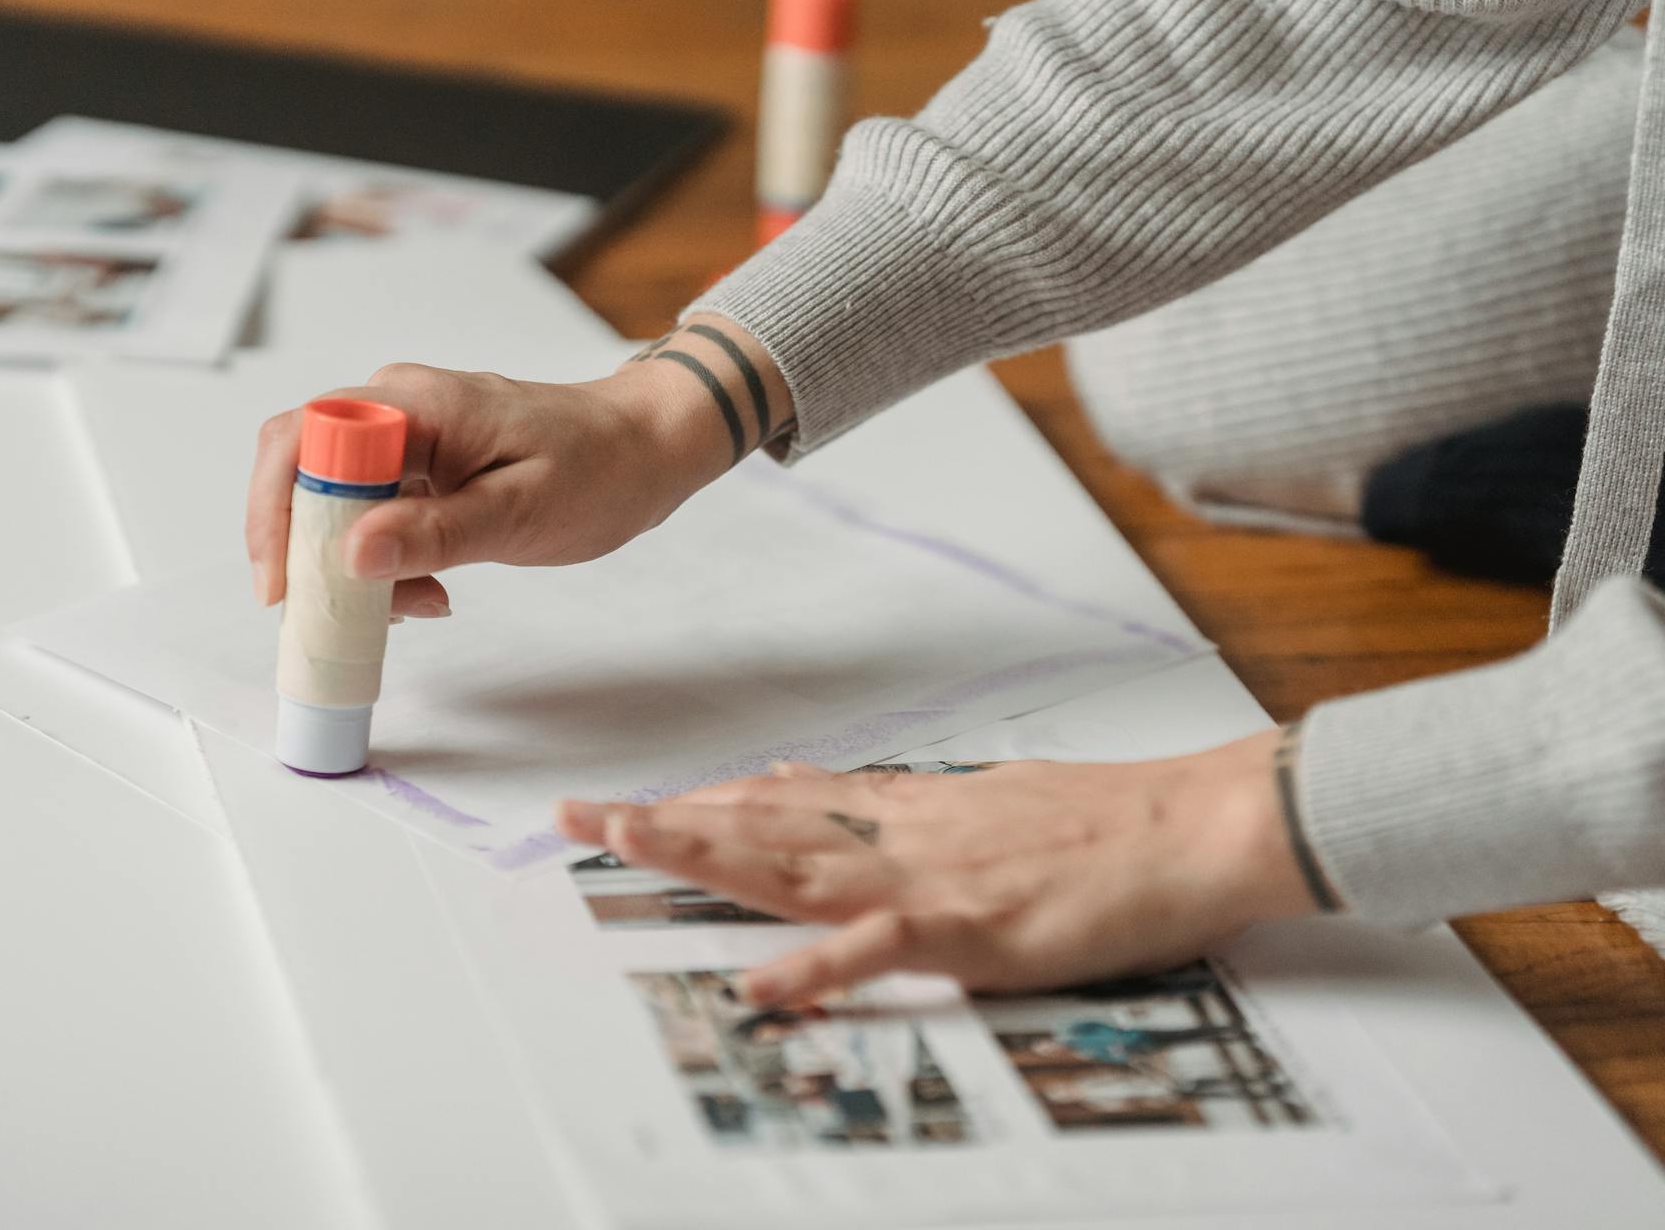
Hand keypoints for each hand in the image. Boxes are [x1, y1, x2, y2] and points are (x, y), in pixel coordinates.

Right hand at [245, 314, 790, 610]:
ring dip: (354, 566)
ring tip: (416, 606)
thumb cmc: (600, 469)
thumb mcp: (521, 513)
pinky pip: (372, 513)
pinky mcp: (420, 465)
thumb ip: (435, 534)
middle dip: (308, 551)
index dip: (276, 513)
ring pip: (335, 502)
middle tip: (340, 616)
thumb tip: (352, 555)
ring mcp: (407, 436)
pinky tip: (429, 591)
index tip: (285, 586)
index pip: (302, 439)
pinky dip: (385, 561)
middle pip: (302, 473)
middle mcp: (397, 407)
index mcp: (416, 403)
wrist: (645, 450)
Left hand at [555, 730, 1320, 1003]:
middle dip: (666, 822)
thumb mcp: (983, 801)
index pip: (779, 800)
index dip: (699, 804)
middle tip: (578, 815)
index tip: (630, 804)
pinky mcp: (974, 928)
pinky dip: (820, 965)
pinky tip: (764, 980)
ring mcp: (929, 879)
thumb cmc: (1099, 821)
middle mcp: (898, 834)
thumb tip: (818, 788)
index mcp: (904, 810)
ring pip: (797, 864)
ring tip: (628, 844)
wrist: (1190, 823)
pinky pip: (882, 950)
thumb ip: (897, 807)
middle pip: (761, 824)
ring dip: (708, 854)